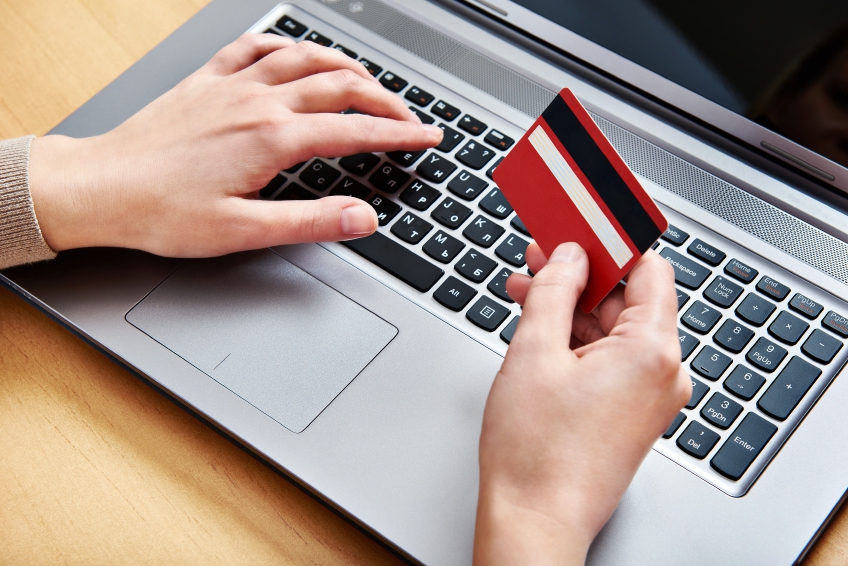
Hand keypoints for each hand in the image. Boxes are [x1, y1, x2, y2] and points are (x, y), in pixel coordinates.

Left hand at [28, 34, 442, 255]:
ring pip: (304, 58)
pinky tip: (297, 53)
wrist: (102, 189)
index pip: (354, 130)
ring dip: (345, 66)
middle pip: (340, 85)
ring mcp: (231, 86)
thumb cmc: (164, 213)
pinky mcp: (207, 81)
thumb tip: (362, 218)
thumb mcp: (244, 231)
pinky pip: (255, 47)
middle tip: (409, 118)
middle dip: (385, 100)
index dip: (399, 135)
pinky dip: (286, 45)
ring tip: (370, 81)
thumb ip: (310, 222)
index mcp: (271, 139)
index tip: (427, 138)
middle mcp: (256, 102)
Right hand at [474, 242, 689, 564]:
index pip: (647, 270)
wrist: (534, 519)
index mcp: (652, 352)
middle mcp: (661, 374)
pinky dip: (575, 339)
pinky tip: (539, 328)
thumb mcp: (533, 351)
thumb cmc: (536, 453)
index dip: (609, 242)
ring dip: (571, 307)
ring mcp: (647, 396)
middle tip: (540, 254)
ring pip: (612, 329)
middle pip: (627, 299)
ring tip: (528, 291)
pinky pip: (607, 358)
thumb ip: (554, 289)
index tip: (580, 224)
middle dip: (580, 274)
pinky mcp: (628, 412)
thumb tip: (568, 255)